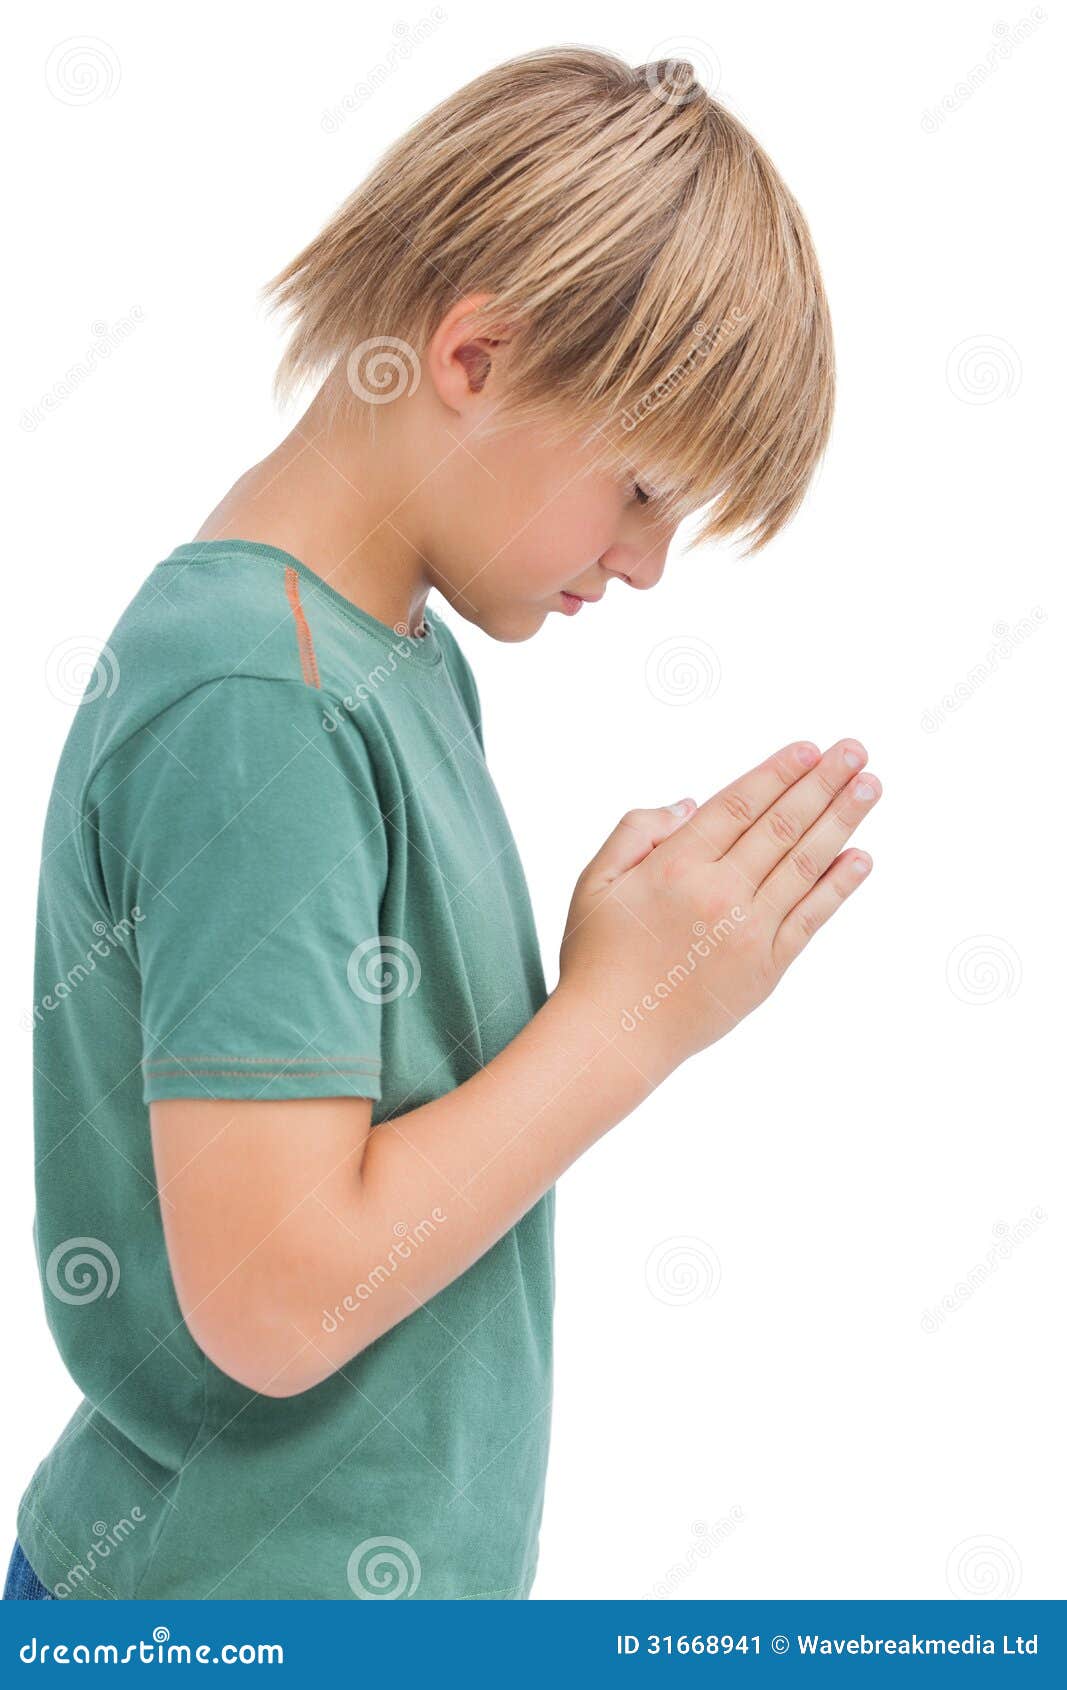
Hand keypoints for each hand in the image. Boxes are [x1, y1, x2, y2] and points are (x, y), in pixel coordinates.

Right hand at [557, 739, 879, 1081]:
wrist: (614, 1036)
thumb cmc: (597, 957)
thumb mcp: (595, 881)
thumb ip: (637, 831)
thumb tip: (691, 803)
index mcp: (675, 866)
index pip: (740, 804)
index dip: (778, 772)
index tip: (810, 748)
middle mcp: (718, 893)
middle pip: (781, 824)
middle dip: (823, 782)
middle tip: (856, 750)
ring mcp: (748, 932)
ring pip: (804, 863)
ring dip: (842, 821)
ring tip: (871, 786)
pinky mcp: (766, 969)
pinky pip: (810, 918)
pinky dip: (838, 886)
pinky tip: (861, 858)